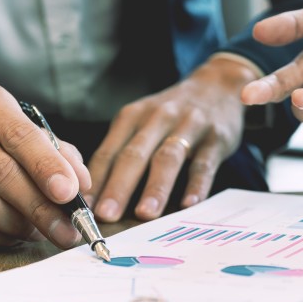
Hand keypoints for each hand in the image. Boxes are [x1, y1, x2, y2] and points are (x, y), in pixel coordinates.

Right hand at [0, 79, 90, 247]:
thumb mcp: (25, 131)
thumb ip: (58, 153)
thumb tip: (81, 185)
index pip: (19, 134)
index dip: (46, 166)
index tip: (69, 194)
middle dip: (39, 206)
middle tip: (66, 230)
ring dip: (14, 223)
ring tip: (38, 232)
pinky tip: (12, 234)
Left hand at [86, 55, 254, 221]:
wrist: (219, 86)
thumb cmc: (173, 115)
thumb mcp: (143, 123)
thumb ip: (123, 153)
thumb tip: (98, 198)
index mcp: (132, 117)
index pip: (109, 152)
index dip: (95, 181)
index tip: (83, 208)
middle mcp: (158, 118)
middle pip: (134, 155)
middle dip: (119, 186)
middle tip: (106, 215)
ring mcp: (189, 125)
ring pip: (168, 158)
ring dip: (155, 187)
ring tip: (144, 214)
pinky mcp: (216, 137)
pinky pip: (204, 163)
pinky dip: (196, 185)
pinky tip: (188, 205)